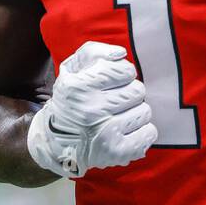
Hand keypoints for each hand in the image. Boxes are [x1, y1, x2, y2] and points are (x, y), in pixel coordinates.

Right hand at [26, 41, 156, 178]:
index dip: (123, 74)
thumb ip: (94, 52)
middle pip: (138, 91)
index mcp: (79, 87)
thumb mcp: (71, 69)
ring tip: (119, 117)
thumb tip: (120, 54)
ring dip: (136, 113)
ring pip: (145, 111)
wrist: (56, 141)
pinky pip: (149, 133)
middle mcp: (91, 110)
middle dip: (130, 94)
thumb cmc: (71, 99)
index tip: (113, 82)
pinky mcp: (117, 152)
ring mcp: (105, 133)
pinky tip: (127, 131)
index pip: (125, 70)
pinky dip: (143, 132)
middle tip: (116, 101)